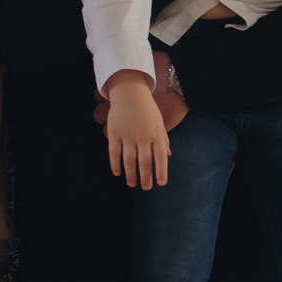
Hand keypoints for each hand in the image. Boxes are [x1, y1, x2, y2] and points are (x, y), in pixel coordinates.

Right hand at [104, 71, 169, 188]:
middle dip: (146, 177)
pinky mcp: (114, 134)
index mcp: (156, 135)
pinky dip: (115, 164)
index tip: (161, 183)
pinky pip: (114, 153)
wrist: (130, 93)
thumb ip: (163, 141)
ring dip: (131, 174)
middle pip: (145, 162)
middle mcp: (143, 137)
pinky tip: (118, 172)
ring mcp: (128, 136)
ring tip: (132, 184)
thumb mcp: (159, 124)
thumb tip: (168, 157)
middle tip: (145, 188)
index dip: (161, 172)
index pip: (161, 158)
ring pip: (129, 160)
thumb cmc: (147, 110)